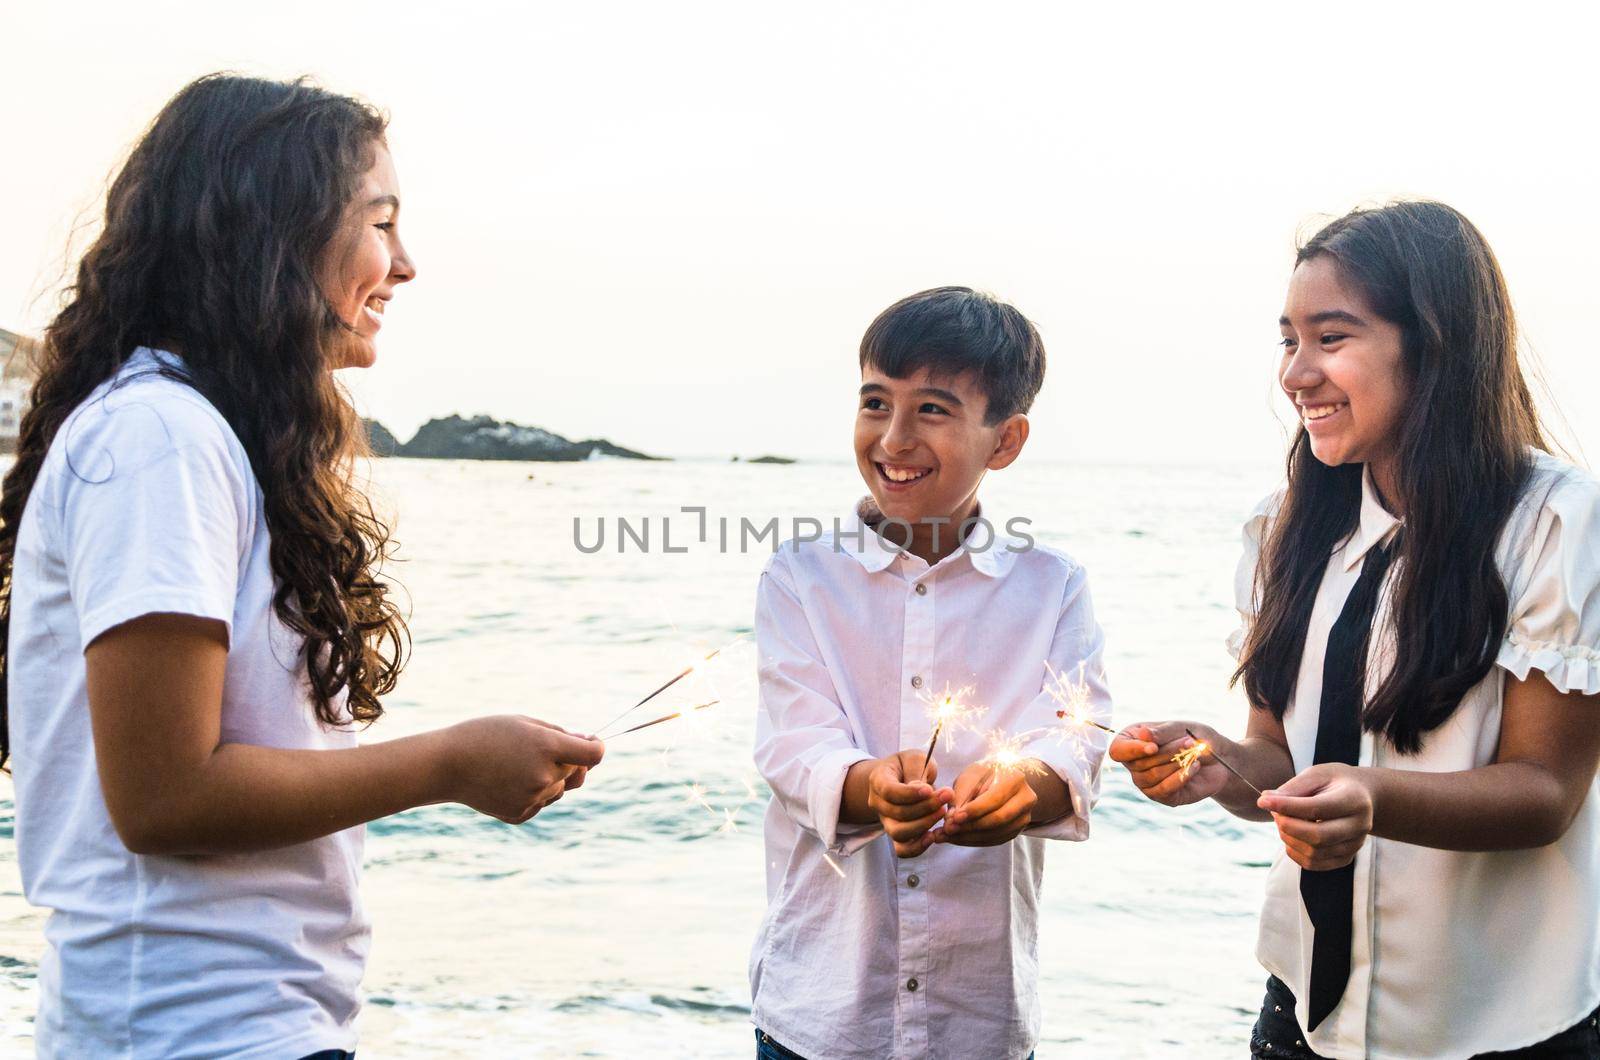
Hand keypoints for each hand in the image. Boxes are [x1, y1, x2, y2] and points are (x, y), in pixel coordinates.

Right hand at [443, 716, 605, 823]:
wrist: (446, 764)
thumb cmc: (485, 735)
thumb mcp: (524, 723)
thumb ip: (560, 734)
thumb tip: (589, 745)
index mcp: (546, 748)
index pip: (593, 755)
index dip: (598, 747)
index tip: (593, 742)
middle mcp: (543, 777)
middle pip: (576, 772)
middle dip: (568, 760)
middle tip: (541, 748)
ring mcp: (532, 799)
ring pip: (559, 789)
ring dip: (549, 777)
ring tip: (516, 764)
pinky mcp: (520, 815)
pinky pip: (541, 803)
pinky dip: (533, 792)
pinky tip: (508, 780)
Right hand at [867, 749, 952, 857]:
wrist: (900, 777)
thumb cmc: (909, 766)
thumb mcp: (914, 759)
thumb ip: (917, 772)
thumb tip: (924, 792)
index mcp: (878, 780)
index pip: (889, 791)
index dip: (910, 794)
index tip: (930, 789)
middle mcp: (878, 803)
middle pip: (897, 813)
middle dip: (926, 807)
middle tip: (947, 796)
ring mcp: (885, 821)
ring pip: (899, 833)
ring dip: (924, 825)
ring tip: (942, 812)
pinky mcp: (897, 835)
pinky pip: (902, 850)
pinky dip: (917, 847)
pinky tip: (933, 836)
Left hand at [938, 761, 1037, 846]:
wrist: (1004, 779)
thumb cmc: (985, 774)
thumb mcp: (971, 775)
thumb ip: (961, 794)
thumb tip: (951, 819)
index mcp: (1015, 779)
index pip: (995, 799)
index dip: (974, 810)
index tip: (954, 818)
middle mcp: (1026, 799)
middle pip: (998, 819)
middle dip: (970, 826)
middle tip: (948, 829)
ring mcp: (1024, 817)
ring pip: (996, 833)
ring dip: (969, 837)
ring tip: (947, 835)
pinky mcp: (1018, 830)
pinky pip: (995, 840)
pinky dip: (974, 841)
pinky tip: (957, 838)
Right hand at [1109, 721, 1230, 806]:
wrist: (1218, 757)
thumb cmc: (1194, 737)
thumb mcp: (1179, 728)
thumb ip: (1161, 733)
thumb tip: (1142, 734)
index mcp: (1131, 741)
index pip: (1117, 751)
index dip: (1132, 750)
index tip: (1154, 747)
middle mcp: (1134, 764)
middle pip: (1138, 764)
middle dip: (1166, 752)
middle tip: (1188, 741)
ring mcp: (1146, 782)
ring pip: (1152, 776)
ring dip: (1175, 763)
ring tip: (1194, 753)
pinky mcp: (1161, 796)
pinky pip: (1165, 789)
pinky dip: (1181, 777)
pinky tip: (1194, 767)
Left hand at [1256, 763, 1374, 870]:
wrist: (1361, 796)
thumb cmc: (1334, 782)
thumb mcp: (1316, 775)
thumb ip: (1293, 788)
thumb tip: (1265, 799)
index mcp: (1354, 800)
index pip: (1317, 808)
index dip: (1287, 806)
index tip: (1263, 800)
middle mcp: (1359, 825)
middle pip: (1318, 836)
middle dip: (1288, 825)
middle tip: (1274, 812)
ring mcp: (1354, 845)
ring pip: (1314, 853)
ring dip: (1289, 838)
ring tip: (1283, 821)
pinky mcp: (1345, 858)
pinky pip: (1314, 864)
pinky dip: (1294, 851)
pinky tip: (1290, 835)